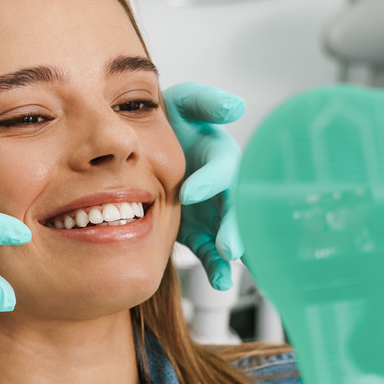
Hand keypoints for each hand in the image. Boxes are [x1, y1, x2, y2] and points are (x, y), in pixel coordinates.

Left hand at [164, 83, 244, 289]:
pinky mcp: (203, 232)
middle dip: (234, 226)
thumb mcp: (186, 104)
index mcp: (219, 156)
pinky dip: (218, 267)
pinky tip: (221, 281)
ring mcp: (214, 212)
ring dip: (232, 248)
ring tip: (230, 264)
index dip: (209, 180)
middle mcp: (223, 186)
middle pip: (236, 207)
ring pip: (230, 232)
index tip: (189, 193)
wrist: (147, 151)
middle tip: (229, 246)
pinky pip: (213, 252)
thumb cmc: (172, 123)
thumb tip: (235, 106)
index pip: (223, 168)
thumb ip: (206, 102)